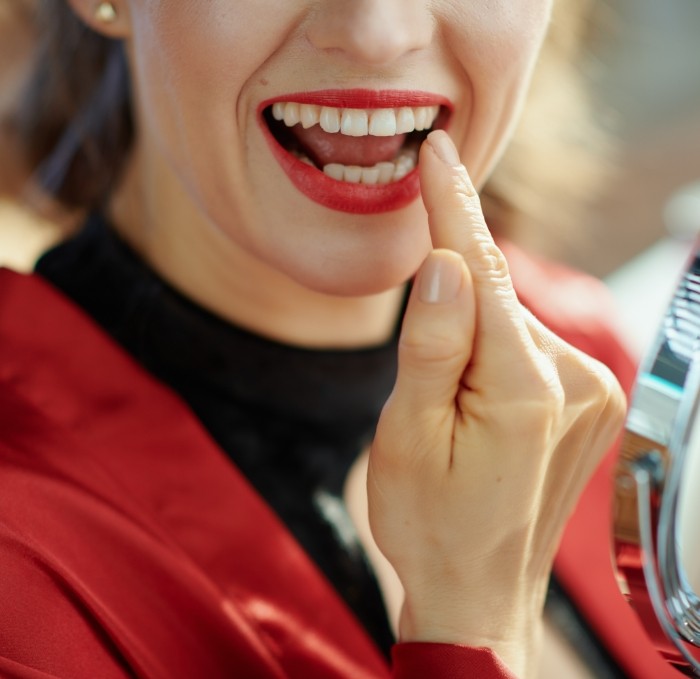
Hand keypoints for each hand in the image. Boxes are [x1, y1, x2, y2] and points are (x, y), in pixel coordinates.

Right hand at [367, 131, 625, 675]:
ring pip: (510, 324)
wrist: (478, 591)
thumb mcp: (407, 436)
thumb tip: (445, 262)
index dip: (451, 208)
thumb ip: (431, 344)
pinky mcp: (590, 403)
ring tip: (447, 413)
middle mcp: (577, 381)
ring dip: (470, 339)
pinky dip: (493, 353)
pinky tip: (475, 405)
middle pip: (496, 299)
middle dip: (449, 304)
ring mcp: (593, 393)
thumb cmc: (430, 522)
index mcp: (525, 389)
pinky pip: (528, 348)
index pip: (483, 271)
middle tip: (420, 380)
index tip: (437, 151)